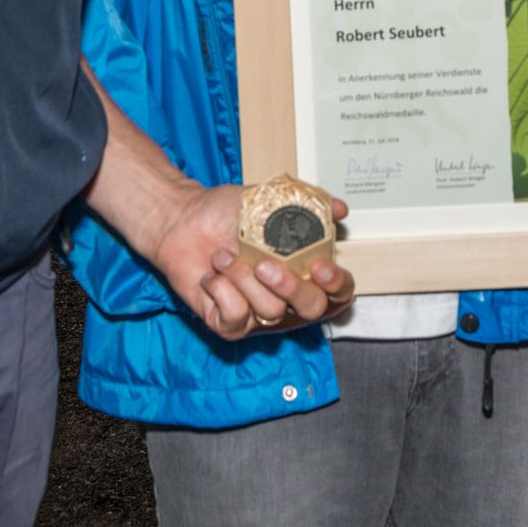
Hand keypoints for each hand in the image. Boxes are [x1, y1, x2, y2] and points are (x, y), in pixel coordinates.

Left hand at [146, 182, 352, 341]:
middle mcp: (288, 298)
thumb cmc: (228, 213)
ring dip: (242, 277)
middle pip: (312, 309)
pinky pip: (237, 317)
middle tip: (264, 264)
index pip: (339, 292)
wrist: (185, 219)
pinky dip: (222, 289)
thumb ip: (309, 205)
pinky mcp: (229, 324)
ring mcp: (259, 315)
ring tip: (223, 254)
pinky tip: (212, 274)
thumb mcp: (273, 201)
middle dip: (291, 287)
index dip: (337, 284)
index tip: (320, 267)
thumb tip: (342, 210)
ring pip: (270, 310)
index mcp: (305, 272)